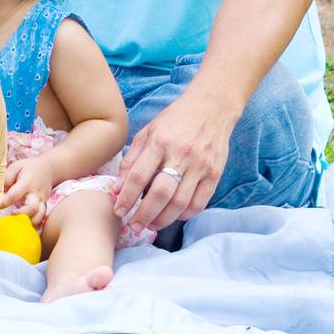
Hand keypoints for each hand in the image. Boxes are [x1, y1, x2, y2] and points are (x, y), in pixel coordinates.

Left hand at [0, 157, 54, 224]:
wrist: (48, 168)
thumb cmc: (28, 168)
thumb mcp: (15, 167)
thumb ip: (5, 179)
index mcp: (27, 182)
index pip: (15, 194)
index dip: (4, 201)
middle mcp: (36, 194)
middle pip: (32, 208)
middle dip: (21, 215)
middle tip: (10, 216)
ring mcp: (42, 202)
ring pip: (39, 217)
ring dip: (28, 223)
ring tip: (18, 225)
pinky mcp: (44, 207)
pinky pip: (41, 219)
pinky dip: (34, 225)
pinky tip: (25, 230)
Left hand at [113, 87, 239, 232]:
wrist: (211, 107)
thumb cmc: (175, 120)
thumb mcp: (148, 131)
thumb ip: (132, 158)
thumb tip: (119, 187)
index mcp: (160, 142)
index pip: (139, 176)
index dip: (127, 197)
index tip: (118, 210)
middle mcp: (180, 154)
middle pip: (160, 194)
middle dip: (144, 215)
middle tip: (134, 226)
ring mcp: (200, 165)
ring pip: (180, 202)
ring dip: (163, 219)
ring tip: (151, 225)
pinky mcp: (214, 173)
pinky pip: (199, 202)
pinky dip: (185, 214)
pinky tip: (173, 216)